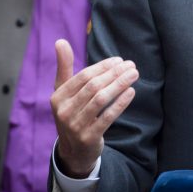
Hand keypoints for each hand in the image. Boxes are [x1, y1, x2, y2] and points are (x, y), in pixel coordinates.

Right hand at [50, 39, 138, 177]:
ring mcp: (75, 126)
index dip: (103, 67)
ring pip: (101, 100)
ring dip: (120, 84)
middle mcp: (64, 111)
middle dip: (114, 74)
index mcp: (58, 97)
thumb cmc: (72, 112)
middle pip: (94, 87)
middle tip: (131, 65)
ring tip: (134, 74)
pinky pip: (107, 117)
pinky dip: (120, 103)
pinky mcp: (88, 138)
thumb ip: (64, 67)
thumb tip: (60, 41)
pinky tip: (131, 92)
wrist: (73, 150)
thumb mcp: (64, 92)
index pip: (83, 77)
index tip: (119, 60)